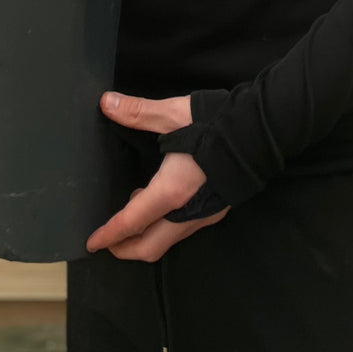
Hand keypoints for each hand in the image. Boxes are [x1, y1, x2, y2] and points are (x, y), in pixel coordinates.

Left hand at [86, 92, 228, 261]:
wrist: (260, 132)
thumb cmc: (215, 123)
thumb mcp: (172, 113)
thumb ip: (137, 112)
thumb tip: (106, 103)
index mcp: (171, 192)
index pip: (132, 222)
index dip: (110, 235)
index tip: (91, 243)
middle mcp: (187, 213)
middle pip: (150, 246)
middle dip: (125, 248)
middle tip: (106, 241)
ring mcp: (205, 215)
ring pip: (168, 240)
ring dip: (145, 235)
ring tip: (129, 213)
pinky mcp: (216, 210)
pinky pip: (182, 229)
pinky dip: (163, 225)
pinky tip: (157, 200)